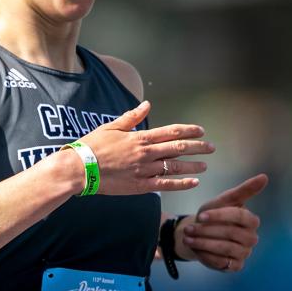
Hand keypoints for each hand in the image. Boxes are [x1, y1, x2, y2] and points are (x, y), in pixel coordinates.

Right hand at [80, 101, 214, 195]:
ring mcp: (145, 170)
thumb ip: (132, 117)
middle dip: (197, 147)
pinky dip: (181, 183)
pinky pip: (166, 185)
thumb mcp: (112, 126)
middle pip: (178, 148)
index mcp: (140, 137)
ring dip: (193, 165)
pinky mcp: (141, 186)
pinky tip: (193, 182)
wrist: (80, 169)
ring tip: (205, 165)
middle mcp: (146, 153)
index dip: (189, 131)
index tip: (201, 131)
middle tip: (211, 147)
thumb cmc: (93, 146)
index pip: (172, 132)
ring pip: (175, 167)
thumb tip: (146, 104)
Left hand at [178, 174, 266, 271]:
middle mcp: (252, 238)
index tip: (201, 215)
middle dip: (207, 231)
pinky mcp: (235, 266)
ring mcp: (244, 253)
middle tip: (189, 228)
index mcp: (252, 221)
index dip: (219, 216)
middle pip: (231, 233)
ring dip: (203, 243)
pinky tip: (195, 249)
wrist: (200, 233)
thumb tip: (265, 176)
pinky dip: (205, 255)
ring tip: (188, 238)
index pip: (239, 216)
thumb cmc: (213, 215)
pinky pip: (221, 262)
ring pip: (224, 248)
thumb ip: (244, 190)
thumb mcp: (224, 201)